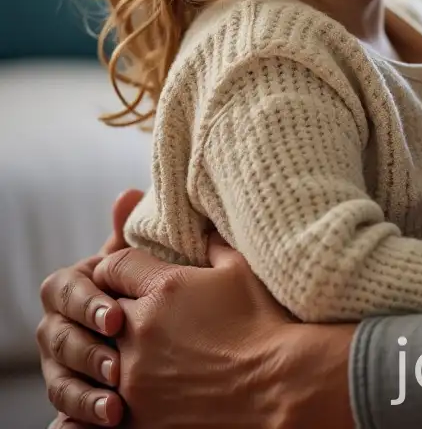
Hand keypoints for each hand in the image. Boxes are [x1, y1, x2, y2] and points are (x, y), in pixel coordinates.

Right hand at [38, 188, 142, 427]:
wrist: (187, 337)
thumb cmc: (162, 291)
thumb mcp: (154, 264)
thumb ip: (136, 234)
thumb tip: (128, 194)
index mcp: (77, 287)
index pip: (62, 289)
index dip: (86, 302)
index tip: (117, 316)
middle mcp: (63, 325)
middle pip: (55, 338)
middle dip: (85, 351)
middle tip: (117, 364)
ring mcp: (65, 365)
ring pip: (58, 381)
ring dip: (83, 393)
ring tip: (116, 407)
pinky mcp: (77, 398)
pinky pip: (65, 417)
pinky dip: (79, 421)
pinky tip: (103, 424)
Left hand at [91, 235, 357, 428]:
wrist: (278, 386)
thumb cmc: (264, 325)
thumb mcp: (241, 270)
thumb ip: (213, 245)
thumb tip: (204, 229)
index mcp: (163, 288)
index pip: (114, 266)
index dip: (121, 269)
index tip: (132, 277)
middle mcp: (139, 330)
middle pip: (101, 311)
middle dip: (115, 309)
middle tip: (136, 313)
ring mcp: (135, 377)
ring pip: (99, 357)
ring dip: (114, 352)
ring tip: (138, 353)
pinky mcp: (138, 415)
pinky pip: (105, 403)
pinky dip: (117, 393)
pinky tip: (135, 389)